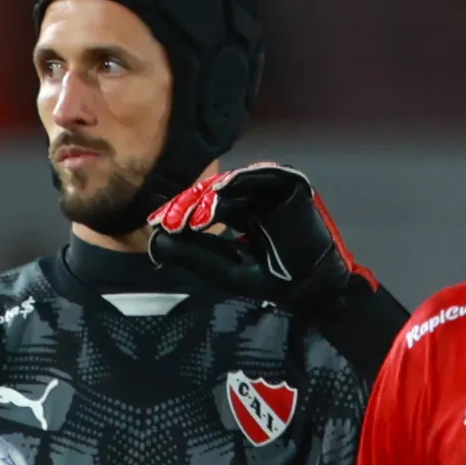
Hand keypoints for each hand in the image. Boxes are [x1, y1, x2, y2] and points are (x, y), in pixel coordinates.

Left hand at [147, 164, 370, 316]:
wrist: (309, 288)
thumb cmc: (271, 281)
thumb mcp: (223, 268)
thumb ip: (193, 254)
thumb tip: (156, 238)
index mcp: (241, 215)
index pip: (206, 206)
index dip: (182, 212)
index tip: (159, 223)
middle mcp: (255, 199)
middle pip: (216, 191)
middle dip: (190, 203)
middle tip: (170, 218)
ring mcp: (272, 190)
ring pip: (234, 183)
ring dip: (209, 194)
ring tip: (191, 212)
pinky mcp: (290, 184)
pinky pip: (261, 176)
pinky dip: (238, 182)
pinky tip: (216, 196)